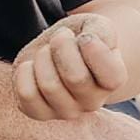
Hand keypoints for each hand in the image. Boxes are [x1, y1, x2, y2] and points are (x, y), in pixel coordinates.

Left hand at [13, 13, 127, 120]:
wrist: (58, 50)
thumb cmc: (80, 37)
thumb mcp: (96, 25)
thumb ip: (100, 31)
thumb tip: (86, 43)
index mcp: (113, 81)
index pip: (111, 76)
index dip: (93, 49)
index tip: (84, 36)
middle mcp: (93, 102)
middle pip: (76, 78)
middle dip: (62, 46)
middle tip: (60, 38)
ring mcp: (67, 112)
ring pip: (49, 86)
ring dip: (43, 57)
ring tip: (47, 52)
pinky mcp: (40, 113)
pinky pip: (27, 94)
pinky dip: (25, 72)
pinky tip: (32, 67)